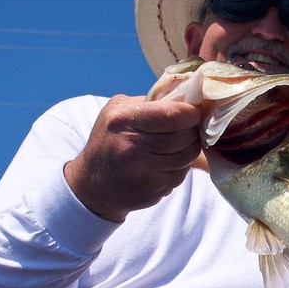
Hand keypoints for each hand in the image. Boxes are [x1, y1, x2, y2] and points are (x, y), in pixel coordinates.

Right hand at [64, 95, 202, 221]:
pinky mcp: (153, 190)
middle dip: (192, 130)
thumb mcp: (118, 111)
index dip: (192, 112)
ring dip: (189, 148)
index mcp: (123, 121)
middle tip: (189, 127)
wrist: (93, 184)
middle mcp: (132, 147)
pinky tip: (167, 162)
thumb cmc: (109, 139)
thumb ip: (150, 101)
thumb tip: (186, 97)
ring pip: (188, 156)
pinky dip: (181, 166)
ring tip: (178, 144)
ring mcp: (143, 172)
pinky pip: (182, 174)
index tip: (195, 111)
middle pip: (185, 136)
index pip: (174, 115)